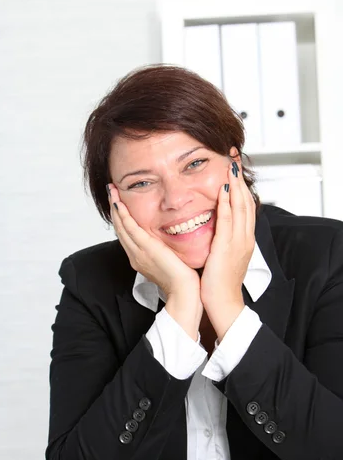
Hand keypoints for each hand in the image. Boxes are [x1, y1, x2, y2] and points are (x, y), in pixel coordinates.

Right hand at [108, 184, 202, 339]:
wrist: (185, 293)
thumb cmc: (183, 280)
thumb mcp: (171, 260)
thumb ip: (166, 249)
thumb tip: (170, 239)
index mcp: (140, 258)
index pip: (127, 233)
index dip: (121, 217)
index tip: (119, 201)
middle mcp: (135, 255)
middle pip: (119, 228)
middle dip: (114, 208)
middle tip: (111, 190)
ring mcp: (138, 252)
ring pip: (121, 225)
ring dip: (115, 206)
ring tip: (112, 190)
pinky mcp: (145, 248)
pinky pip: (129, 228)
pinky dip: (122, 214)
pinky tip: (119, 202)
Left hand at [200, 160, 255, 339]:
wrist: (222, 302)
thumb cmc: (219, 281)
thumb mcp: (223, 255)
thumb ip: (221, 238)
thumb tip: (214, 226)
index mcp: (243, 238)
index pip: (245, 206)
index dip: (240, 185)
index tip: (234, 168)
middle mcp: (244, 237)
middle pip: (246, 200)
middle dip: (240, 177)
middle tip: (235, 157)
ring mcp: (238, 241)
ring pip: (240, 206)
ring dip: (235, 183)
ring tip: (231, 165)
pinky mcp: (227, 246)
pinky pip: (229, 220)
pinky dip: (227, 202)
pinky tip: (224, 188)